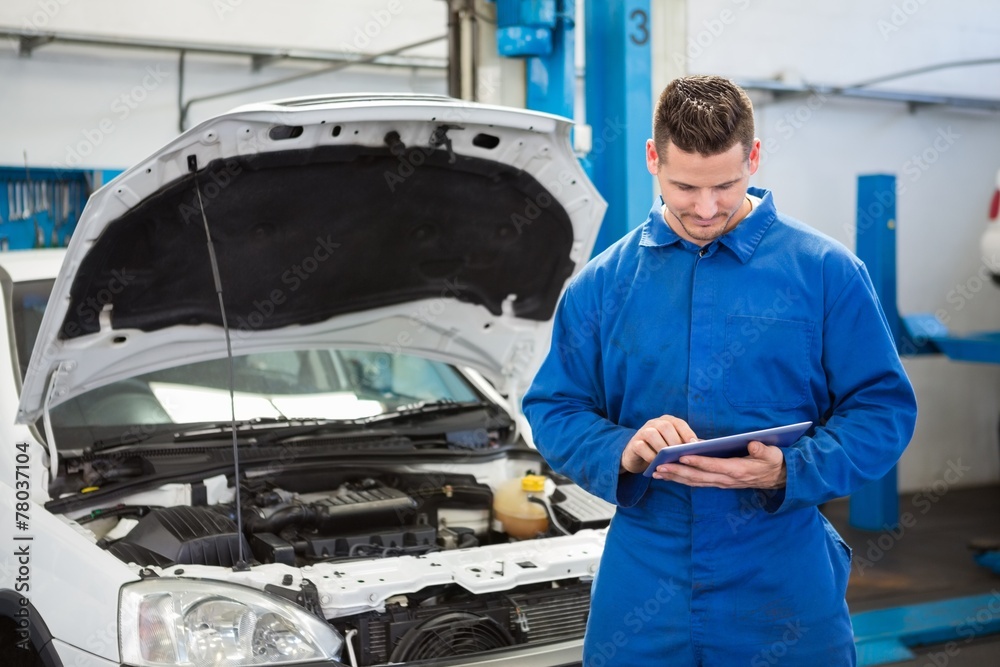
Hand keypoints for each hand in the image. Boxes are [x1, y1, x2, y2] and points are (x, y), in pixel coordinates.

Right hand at [620, 415, 697, 473]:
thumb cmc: (661, 452)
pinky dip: (650, 456)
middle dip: (675, 441)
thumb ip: (686, 446)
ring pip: (652, 434)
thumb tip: (704, 449)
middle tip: (681, 455)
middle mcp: (654, 423)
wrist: (638, 457)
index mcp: (668, 421)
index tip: (694, 446)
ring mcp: (642, 431)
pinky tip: (656, 464)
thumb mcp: (674, 447)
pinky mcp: (634, 443)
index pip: (679, 423)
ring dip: (662, 448)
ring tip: (668, 460)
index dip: (687, 433)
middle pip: (666, 426)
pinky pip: (641, 447)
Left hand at [652, 440, 786, 488]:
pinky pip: (696, 482)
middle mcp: (727, 479)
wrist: (777, 478)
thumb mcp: (772, 454)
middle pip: (698, 476)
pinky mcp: (718, 482)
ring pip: (694, 481)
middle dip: (678, 471)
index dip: (699, 461)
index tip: (683, 455)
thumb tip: (752, 444)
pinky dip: (681, 479)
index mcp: (738, 470)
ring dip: (675, 477)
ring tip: (657, 472)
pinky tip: (667, 475)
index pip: (715, 466)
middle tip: (659, 467)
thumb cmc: (772, 462)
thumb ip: (762, 450)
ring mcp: (721, 482)